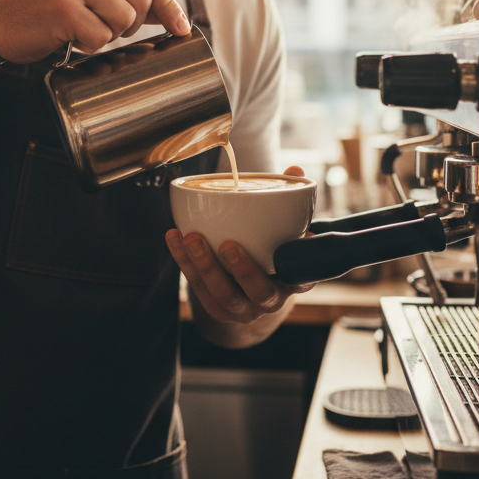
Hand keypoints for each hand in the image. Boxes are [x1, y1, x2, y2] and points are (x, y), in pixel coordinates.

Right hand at [0, 0, 189, 63]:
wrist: (0, 25)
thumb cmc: (47, 14)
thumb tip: (173, 16)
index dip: (170, 4)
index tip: (181, 28)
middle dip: (132, 25)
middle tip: (107, 30)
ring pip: (125, 18)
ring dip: (109, 35)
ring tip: (85, 32)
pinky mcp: (63, 7)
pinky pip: (100, 36)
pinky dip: (89, 45)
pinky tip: (71, 39)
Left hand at [165, 166, 316, 338]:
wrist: (254, 281)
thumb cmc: (273, 245)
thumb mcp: (286, 226)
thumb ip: (290, 200)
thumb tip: (294, 170)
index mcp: (295, 278)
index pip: (303, 277)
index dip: (296, 270)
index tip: (281, 251)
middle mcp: (272, 299)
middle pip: (260, 293)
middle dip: (242, 271)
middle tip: (228, 245)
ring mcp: (245, 308)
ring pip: (224, 296)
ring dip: (204, 267)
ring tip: (190, 238)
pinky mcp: (219, 309)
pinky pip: (200, 291)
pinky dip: (184, 264)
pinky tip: (174, 237)